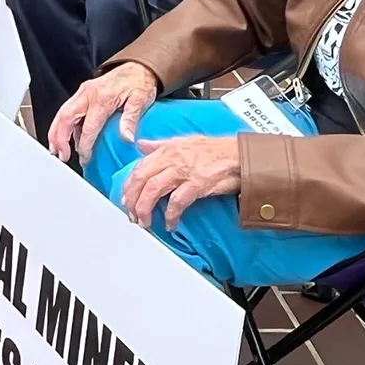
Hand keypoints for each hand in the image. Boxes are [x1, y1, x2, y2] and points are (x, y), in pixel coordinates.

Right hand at [49, 62, 158, 163]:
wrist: (138, 66)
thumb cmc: (139, 82)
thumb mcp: (140, 100)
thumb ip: (131, 119)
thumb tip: (127, 138)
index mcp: (101, 98)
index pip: (88, 127)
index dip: (84, 146)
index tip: (85, 158)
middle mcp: (88, 94)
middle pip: (65, 117)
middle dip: (59, 138)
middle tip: (61, 155)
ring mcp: (83, 93)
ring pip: (62, 113)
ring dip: (56, 132)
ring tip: (56, 149)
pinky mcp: (82, 93)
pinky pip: (67, 110)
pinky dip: (63, 125)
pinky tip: (66, 138)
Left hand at [119, 135, 242, 228]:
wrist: (239, 155)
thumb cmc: (214, 150)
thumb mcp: (183, 141)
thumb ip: (159, 145)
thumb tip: (141, 145)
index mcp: (167, 149)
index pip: (139, 167)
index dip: (129, 185)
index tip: (125, 198)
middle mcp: (173, 158)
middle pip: (142, 178)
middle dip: (132, 199)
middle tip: (131, 214)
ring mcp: (185, 170)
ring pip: (154, 189)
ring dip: (145, 208)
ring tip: (145, 222)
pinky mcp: (198, 183)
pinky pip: (177, 201)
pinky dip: (171, 214)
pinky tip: (170, 223)